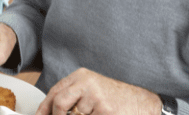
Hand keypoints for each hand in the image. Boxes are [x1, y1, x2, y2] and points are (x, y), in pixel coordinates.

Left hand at [35, 68, 161, 114]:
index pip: (54, 92)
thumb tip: (49, 111)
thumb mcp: (91, 89)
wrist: (144, 101)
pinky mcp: (106, 112)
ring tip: (93, 112)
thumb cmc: (115, 97)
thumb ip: (72, 95)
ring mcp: (97, 98)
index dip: (44, 108)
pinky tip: (99, 114)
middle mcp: (87, 84)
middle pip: (59, 103)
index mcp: (80, 76)